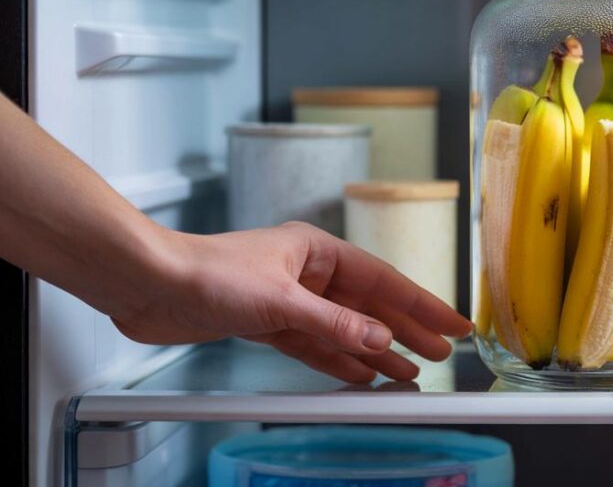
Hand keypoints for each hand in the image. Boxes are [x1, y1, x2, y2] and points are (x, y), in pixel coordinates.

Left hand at [111, 221, 472, 383]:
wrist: (147, 283)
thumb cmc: (205, 271)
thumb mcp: (279, 302)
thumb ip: (333, 324)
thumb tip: (379, 339)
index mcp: (317, 250)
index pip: (384, 280)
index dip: (422, 304)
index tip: (453, 323)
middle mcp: (307, 272)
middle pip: (369, 305)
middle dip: (406, 330)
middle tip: (440, 352)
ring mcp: (287, 299)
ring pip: (344, 328)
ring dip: (375, 350)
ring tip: (409, 372)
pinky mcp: (265, 323)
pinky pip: (313, 344)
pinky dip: (337, 360)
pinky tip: (358, 374)